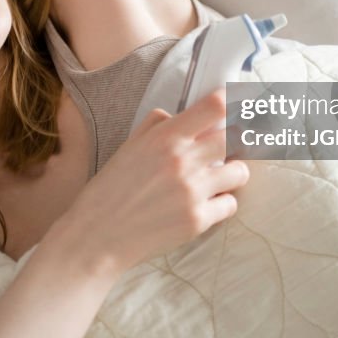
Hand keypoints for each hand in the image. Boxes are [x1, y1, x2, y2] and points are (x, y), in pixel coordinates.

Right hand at [56, 88, 249, 273]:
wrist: (98, 235)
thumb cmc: (110, 189)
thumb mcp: (129, 146)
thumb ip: (156, 125)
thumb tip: (180, 114)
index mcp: (165, 137)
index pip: (215, 106)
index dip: (232, 101)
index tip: (237, 104)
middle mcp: (183, 161)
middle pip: (235, 137)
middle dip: (236, 141)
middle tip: (227, 148)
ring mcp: (193, 191)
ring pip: (239, 172)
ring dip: (232, 173)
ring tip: (217, 179)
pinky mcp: (198, 220)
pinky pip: (230, 204)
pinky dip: (221, 204)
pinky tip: (205, 204)